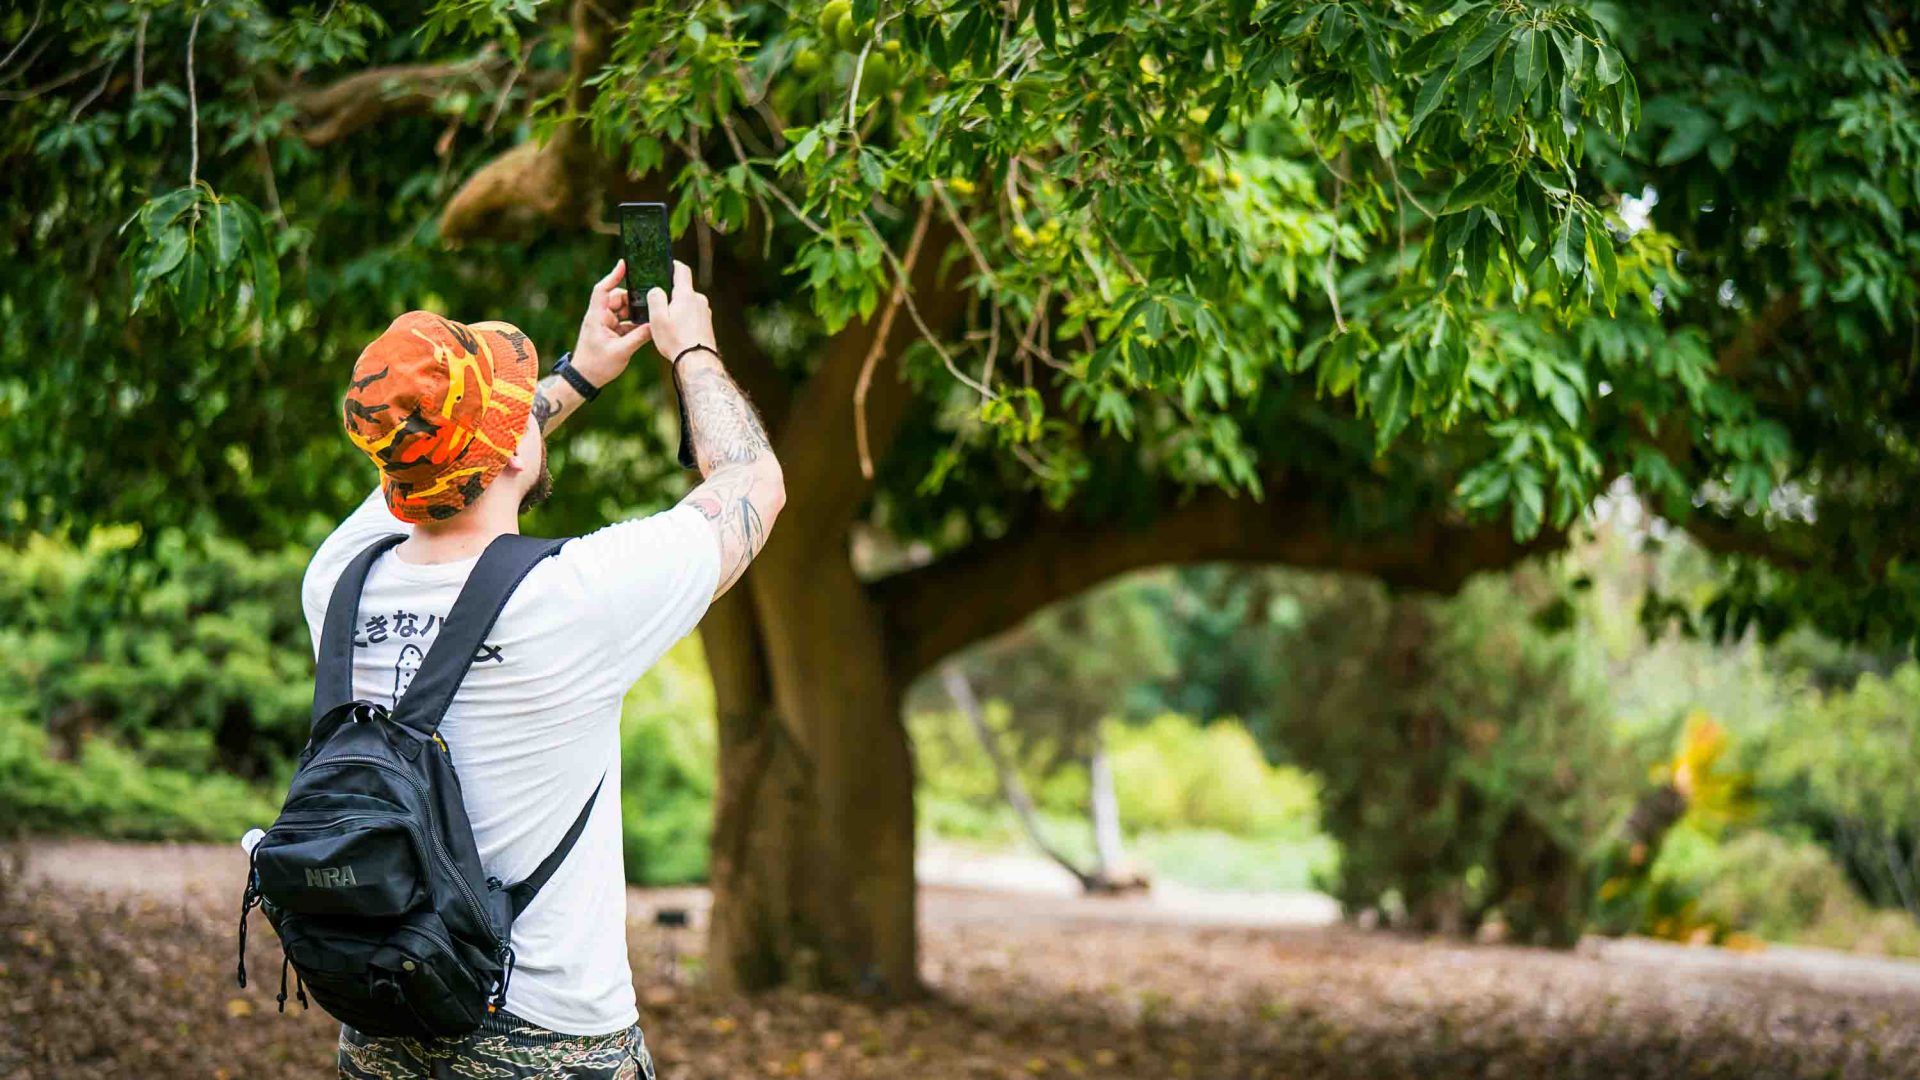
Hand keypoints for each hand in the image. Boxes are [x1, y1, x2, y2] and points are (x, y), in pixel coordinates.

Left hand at [570, 261, 652, 384]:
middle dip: (633, 301)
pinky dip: (635, 324)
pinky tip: (646, 328)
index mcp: (597, 317)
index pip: (602, 290)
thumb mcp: (621, 351)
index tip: (624, 265)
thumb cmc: (597, 365)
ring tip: (650, 317)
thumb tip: (655, 325)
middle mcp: (600, 317)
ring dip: (635, 314)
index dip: (613, 276)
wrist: (585, 379)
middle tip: (649, 303)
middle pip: (617, 299)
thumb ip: (639, 337)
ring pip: (623, 311)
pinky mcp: (611, 332)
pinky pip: (625, 322)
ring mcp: (605, 324)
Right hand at [646, 260, 717, 363]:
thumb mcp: (657, 318)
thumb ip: (655, 298)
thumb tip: (657, 289)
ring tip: (666, 322)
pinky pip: (693, 315)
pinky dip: (685, 318)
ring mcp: (705, 312)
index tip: (667, 264)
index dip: (674, 264)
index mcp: (686, 295)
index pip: (682, 270)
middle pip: (683, 289)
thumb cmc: (675, 340)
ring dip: (678, 308)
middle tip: (657, 304)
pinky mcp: (707, 324)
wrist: (697, 362)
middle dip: (671, 293)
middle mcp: (699, 300)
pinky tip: (677, 331)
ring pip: (688, 304)